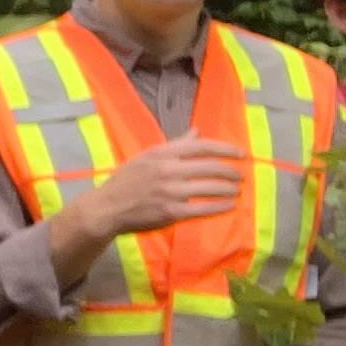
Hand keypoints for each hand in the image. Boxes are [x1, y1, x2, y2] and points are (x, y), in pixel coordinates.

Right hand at [81, 135, 245, 237]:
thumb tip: (196, 132)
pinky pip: (202, 209)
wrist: (106, 208)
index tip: (239, 154)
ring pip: (210, 188)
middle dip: (230, 171)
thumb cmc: (126, 181)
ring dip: (228, 189)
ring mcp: (170, 192)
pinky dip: (220, 207)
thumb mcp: (146, 157)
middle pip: (210, 167)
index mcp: (162, 154)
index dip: (224, 149)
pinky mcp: (171, 213)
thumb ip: (174, 146)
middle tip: (239, 176)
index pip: (201, 146)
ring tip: (236, 190)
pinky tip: (229, 206)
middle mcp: (168, 170)